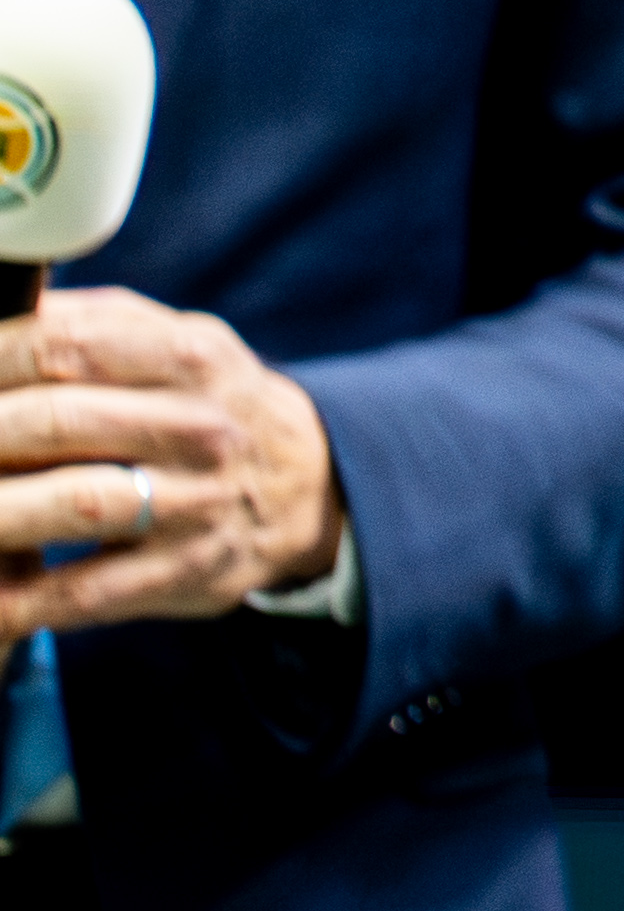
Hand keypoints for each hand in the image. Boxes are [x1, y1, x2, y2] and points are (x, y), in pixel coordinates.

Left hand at [0, 284, 342, 635]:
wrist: (306, 486)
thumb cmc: (208, 403)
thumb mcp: (178, 341)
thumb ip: (94, 324)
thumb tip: (2, 311)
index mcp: (192, 358)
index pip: (67, 345)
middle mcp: (200, 429)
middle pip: (57, 422)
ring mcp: (194, 506)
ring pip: (72, 505)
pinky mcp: (182, 573)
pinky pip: (82, 592)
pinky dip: (14, 599)